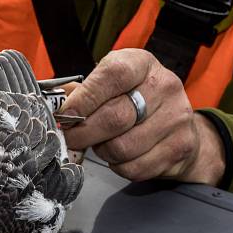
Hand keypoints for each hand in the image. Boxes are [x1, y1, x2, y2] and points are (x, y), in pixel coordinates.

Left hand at [61, 49, 224, 184]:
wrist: (178, 126)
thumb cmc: (133, 102)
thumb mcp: (111, 85)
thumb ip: (82, 93)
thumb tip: (53, 109)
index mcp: (142, 64)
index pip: (113, 76)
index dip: (85, 98)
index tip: (65, 115)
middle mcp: (164, 86)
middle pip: (115, 118)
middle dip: (83, 133)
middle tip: (70, 138)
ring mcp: (176, 118)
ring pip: (122, 148)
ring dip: (103, 151)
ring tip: (103, 144)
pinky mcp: (180, 147)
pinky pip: (134, 168)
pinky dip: (119, 166)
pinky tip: (121, 156)